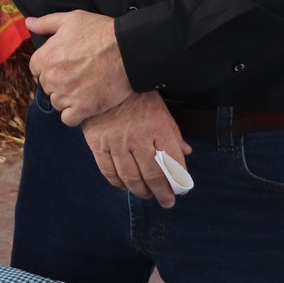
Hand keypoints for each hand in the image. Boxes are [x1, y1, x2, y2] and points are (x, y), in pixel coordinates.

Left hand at [26, 9, 133, 125]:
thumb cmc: (101, 32)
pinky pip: (69, 119)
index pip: (36, 69)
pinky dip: (75, 115)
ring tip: (84, 88)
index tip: (64, 65)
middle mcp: (52, 78)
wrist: (128, 50)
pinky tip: (85, 104)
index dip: (49, 66)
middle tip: (77, 75)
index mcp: (46, 57)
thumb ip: (46, 23)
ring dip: (67, 98)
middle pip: (47, 87)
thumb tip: (29, 23)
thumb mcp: (71, 19)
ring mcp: (67, 94)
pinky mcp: (83, 108)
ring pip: (57, 103)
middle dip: (59, 82)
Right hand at [81, 92, 190, 207]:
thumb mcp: (161, 110)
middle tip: (166, 201)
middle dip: (162, 193)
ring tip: (147, 195)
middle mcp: (137, 137)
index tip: (181, 190)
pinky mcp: (97, 144)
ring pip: (130, 177)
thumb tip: (186, 153)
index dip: (178, 180)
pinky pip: (108, 171)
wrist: (102, 81)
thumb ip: (173, 133)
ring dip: (141, 191)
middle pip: (152, 175)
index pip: (172, 162)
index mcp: (157, 127)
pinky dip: (117, 183)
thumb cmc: (136, 96)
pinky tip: (124, 186)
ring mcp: (115, 142)